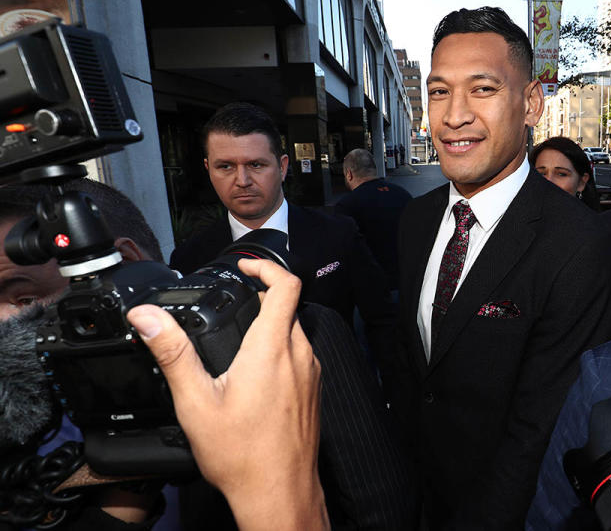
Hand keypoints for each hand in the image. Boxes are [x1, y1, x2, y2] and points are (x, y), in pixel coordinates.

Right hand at [127, 259, 326, 529]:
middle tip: (232, 303)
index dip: (266, 267)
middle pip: (288, 307)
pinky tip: (254, 374)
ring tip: (237, 339)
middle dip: (260, 298)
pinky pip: (300, 356)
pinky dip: (279, 350)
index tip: (245, 266)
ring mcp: (311, 374)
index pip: (286, 286)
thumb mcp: (196, 402)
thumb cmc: (243, 456)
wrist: (280, 493)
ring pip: (295, 332)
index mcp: (272, 350)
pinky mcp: (313, 391)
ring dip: (270, 326)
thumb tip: (147, 317)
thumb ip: (173, 353)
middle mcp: (299, 356)